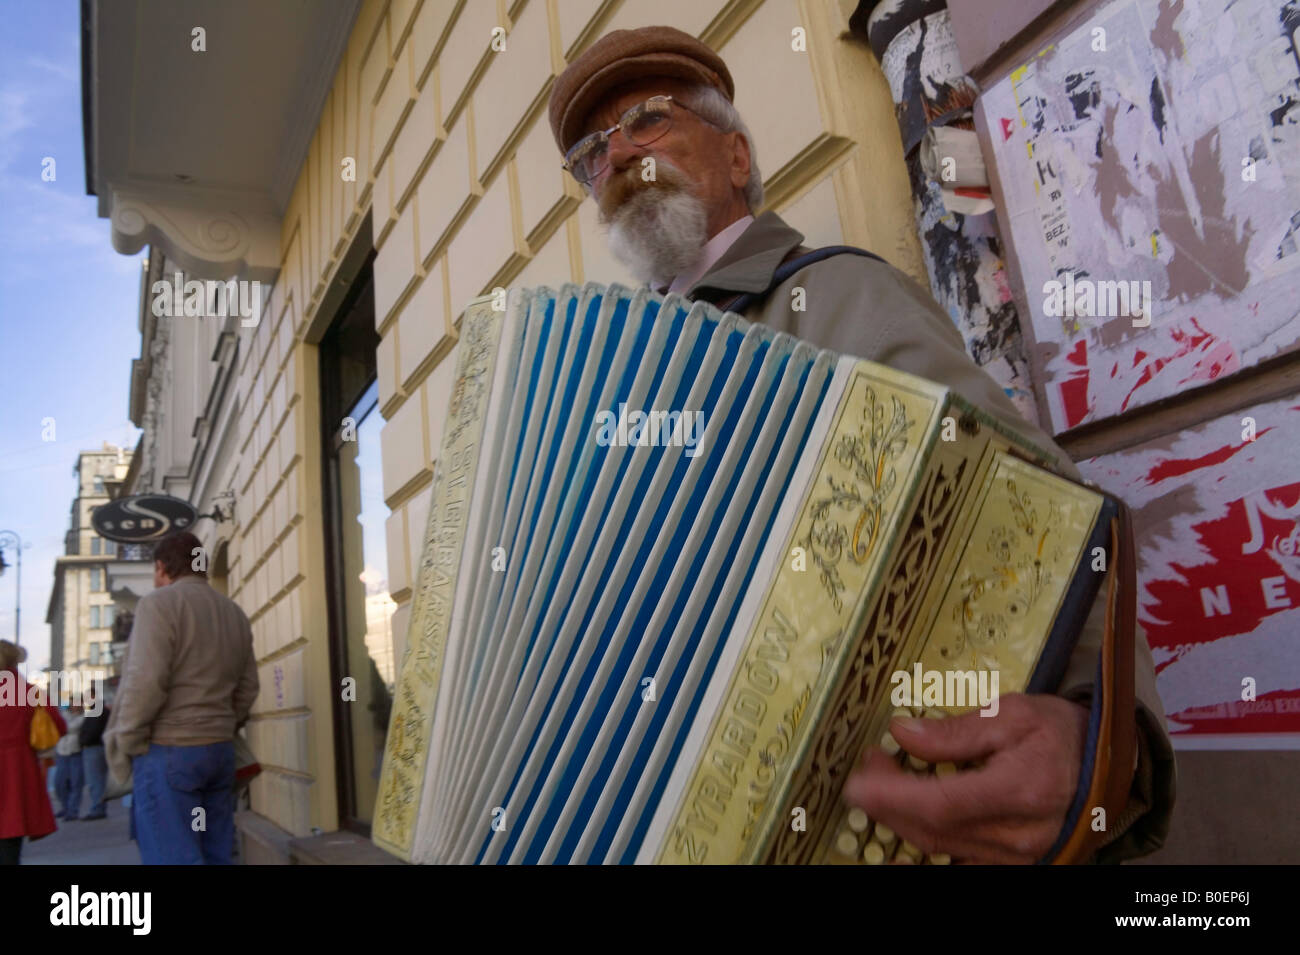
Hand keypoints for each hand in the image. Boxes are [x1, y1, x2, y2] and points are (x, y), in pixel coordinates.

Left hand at [842, 693, 1088, 863]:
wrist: (1110, 770)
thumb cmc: (1063, 735)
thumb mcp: (1013, 714)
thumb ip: (956, 731)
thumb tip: (902, 733)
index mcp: (1020, 790)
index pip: (941, 803)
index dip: (893, 797)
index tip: (857, 783)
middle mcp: (1018, 834)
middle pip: (933, 829)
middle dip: (888, 802)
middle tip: (869, 767)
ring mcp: (1016, 856)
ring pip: (940, 847)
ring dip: (901, 818)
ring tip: (882, 784)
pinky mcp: (1012, 863)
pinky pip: (958, 859)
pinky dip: (925, 841)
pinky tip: (901, 824)